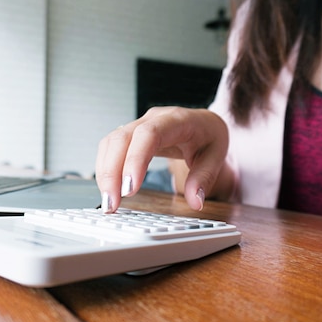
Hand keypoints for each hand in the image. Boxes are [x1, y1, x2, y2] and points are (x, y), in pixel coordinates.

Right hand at [95, 106, 228, 211]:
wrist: (203, 123)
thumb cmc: (208, 136)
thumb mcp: (216, 155)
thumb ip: (205, 177)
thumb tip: (195, 201)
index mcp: (176, 120)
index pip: (149, 134)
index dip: (135, 160)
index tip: (130, 189)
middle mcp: (152, 118)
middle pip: (121, 138)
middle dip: (112, 172)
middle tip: (112, 202)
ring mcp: (138, 124)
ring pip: (110, 142)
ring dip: (105, 173)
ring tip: (109, 201)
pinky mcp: (129, 134)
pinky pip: (109, 148)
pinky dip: (105, 169)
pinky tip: (109, 189)